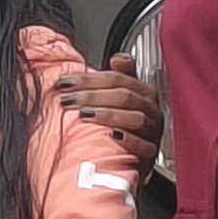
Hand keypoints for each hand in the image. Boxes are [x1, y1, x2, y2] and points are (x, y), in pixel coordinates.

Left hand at [54, 52, 160, 171]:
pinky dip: (129, 140)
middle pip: (124, 96)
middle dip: (92, 95)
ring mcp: (152, 132)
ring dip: (108, 115)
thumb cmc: (126, 127)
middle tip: (67, 99)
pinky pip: (144, 146)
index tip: (65, 82)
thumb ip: (120, 77)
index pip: (117, 78)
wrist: (134, 160)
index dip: (89, 79)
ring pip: (135, 118)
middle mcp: (150, 110)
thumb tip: (118, 58)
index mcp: (143, 93)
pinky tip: (112, 136)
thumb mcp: (121, 99)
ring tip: (84, 115)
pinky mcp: (151, 154)